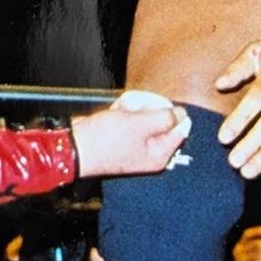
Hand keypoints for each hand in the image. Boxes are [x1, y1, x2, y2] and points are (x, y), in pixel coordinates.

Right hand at [70, 89, 191, 178]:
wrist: (76, 145)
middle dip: (146, 108)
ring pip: (146, 114)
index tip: (153, 106)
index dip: (168, 111)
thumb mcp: (139, 124)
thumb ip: (164, 118)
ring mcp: (137, 143)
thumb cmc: (106, 140)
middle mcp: (151, 150)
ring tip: (119, 111)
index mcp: (160, 154)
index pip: (180, 128)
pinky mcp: (125, 135)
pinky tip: (114, 112)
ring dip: (133, 107)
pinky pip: (132, 117)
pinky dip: (123, 111)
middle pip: (163, 119)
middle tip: (131, 109)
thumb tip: (183, 114)